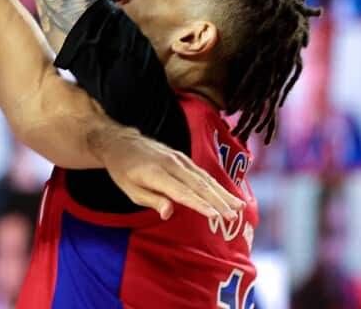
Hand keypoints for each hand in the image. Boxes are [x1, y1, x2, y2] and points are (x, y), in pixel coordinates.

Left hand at [94, 126, 244, 220]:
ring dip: (223, 193)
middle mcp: (171, 163)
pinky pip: (202, 173)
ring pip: (205, 178)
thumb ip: (152, 200)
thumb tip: (168, 213)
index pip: (181, 191)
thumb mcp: (131, 190)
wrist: (122, 143)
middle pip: (198, 184)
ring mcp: (179, 158)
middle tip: (233, 216)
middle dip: (218, 201)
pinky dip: (217, 184)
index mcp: (156, 173)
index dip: (199, 204)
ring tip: (239, 207)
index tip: (214, 216)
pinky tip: (228, 195)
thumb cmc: (124, 172)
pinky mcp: (183, 158)